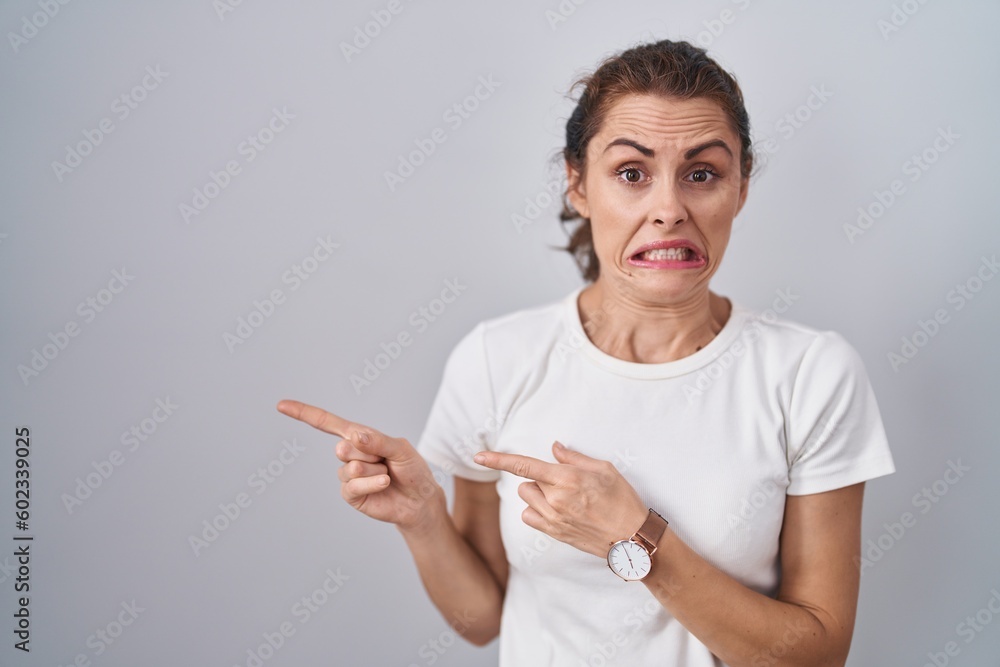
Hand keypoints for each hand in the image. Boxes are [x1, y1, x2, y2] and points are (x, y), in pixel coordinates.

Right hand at [276, 399, 444, 531]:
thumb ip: (378, 441)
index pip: (327, 423)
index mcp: (359, 436)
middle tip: (386, 461)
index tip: (281, 405)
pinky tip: (384, 484)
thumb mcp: (401, 448)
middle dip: (371, 454)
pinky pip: (353, 485)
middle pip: (344, 447)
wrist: (420, 500)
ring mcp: (347, 475)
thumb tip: (354, 436)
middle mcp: (349, 454)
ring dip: (375, 471)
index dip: (304, 413)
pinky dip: (373, 483)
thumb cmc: (412, 469)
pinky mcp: (350, 494)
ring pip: (351, 467)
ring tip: (387, 475)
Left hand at [473, 441, 647, 557]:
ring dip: (538, 495)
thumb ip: (574, 458)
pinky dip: (537, 512)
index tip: (478, 456)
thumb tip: (554, 448)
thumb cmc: (622, 500)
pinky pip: (529, 517)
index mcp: (567, 479)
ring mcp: (553, 519)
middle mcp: (556, 499)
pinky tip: (558, 512)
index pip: (524, 466)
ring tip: (563, 498)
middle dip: (539, 479)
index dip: (498, 460)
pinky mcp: (554, 533)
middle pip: (525, 483)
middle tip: (563, 483)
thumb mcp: (604, 470)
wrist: (631, 538)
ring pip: (527, 499)